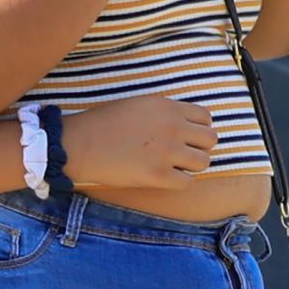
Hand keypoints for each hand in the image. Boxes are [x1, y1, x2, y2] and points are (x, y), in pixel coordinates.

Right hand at [59, 94, 217, 190]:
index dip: (198, 128)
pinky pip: (188, 183)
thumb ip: (164, 113)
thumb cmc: (102, 123)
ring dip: (191, 166)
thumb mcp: (137, 105)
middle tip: (182, 154)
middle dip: (198, 147)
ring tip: (173, 166)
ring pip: (203, 162)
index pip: (205, 117)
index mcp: (167, 106)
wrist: (79, 144)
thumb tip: (185, 126)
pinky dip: (179, 182)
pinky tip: (164, 178)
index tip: (188, 136)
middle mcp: (173, 127)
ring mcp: (168, 152)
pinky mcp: (159, 176)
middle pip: (210, 140)